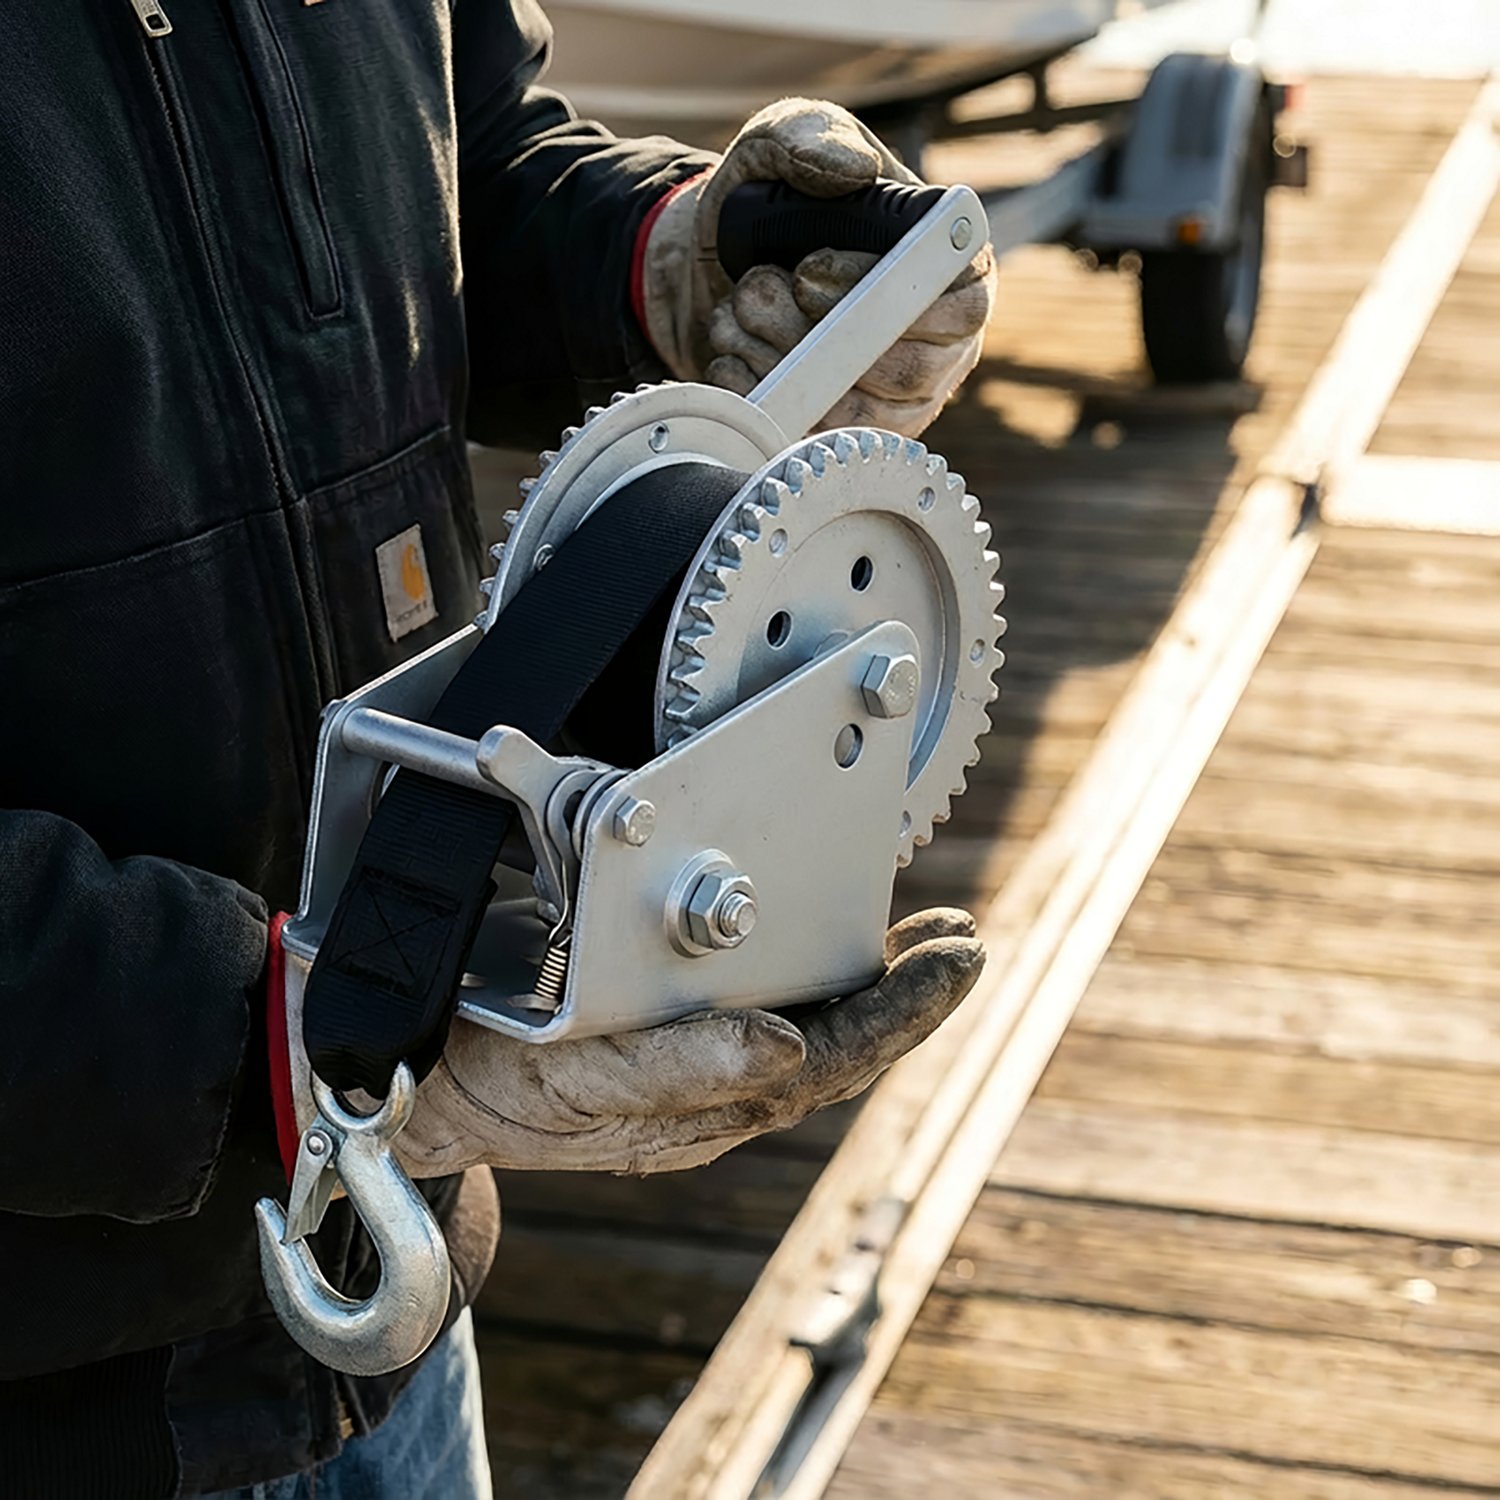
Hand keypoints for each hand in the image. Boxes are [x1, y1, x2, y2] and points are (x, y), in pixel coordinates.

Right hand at [391, 908, 982, 1176]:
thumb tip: (783, 1046)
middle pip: (831, 1053)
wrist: (417, 1089)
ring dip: (875, 989)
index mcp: (693, 1111)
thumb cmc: (487, 1082)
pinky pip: (765, 1017)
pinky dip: (815, 984)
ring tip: (931, 943)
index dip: (887, 1019)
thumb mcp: (574, 1080)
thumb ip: (674, 1070)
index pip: (818, 1068)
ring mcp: (690, 1076)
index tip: (940, 968)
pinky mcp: (667, 1043)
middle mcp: (706, 1099)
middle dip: (906, 1002)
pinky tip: (834, 955)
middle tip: (963, 945)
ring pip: (807, 1035)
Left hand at [639, 98, 995, 437]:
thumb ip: (813, 136)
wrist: (713, 267)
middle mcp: (944, 341)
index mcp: (954, 266)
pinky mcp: (850, 438)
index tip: (805, 272)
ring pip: (862, 413)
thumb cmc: (770, 201)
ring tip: (735, 316)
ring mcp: (902, 400)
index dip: (884, 296)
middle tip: (755, 292)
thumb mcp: (784, 140)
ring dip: (786, 367)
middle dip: (821, 338)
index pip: (959, 303)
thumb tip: (851, 170)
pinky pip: (819, 442)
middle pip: (912, 372)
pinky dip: (766, 402)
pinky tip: (730, 358)